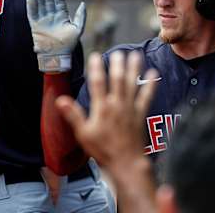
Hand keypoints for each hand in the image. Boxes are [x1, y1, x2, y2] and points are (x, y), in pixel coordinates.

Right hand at [26, 0, 85, 71]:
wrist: (57, 55)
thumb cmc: (69, 44)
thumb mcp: (78, 29)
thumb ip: (80, 16)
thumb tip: (82, 3)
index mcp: (62, 16)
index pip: (59, 1)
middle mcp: (52, 16)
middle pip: (48, 1)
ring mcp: (43, 20)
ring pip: (40, 4)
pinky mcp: (35, 25)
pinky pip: (32, 13)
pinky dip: (31, 4)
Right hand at [56, 51, 157, 171]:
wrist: (126, 163)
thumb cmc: (103, 150)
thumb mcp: (83, 134)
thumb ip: (73, 115)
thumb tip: (61, 100)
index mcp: (102, 108)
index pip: (97, 83)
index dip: (96, 68)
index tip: (95, 56)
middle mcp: (116, 104)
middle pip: (117, 79)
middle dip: (117, 64)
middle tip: (118, 52)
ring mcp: (130, 108)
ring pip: (132, 84)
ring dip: (134, 68)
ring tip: (135, 55)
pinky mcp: (140, 114)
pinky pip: (146, 96)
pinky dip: (150, 85)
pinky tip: (154, 74)